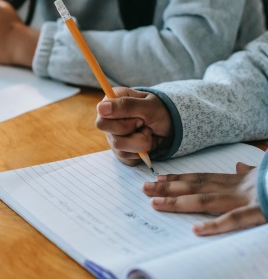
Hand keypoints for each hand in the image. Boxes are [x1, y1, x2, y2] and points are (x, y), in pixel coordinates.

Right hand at [96, 87, 173, 165]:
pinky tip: (145, 141)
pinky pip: (127, 159)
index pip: (102, 123)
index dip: (121, 124)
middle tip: (143, 123)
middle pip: (114, 139)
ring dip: (142, 142)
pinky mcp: (120, 151)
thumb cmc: (158, 111)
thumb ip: (125, 105)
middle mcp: (108, 121)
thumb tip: (100, 108)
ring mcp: (113, 137)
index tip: (137, 117)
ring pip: (122, 150)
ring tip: (146, 131)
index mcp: (110, 104)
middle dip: (135, 133)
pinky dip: (141, 152)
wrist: (170, 125)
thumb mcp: (148, 106)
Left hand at [143, 162, 266, 235]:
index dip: (179, 177)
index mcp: (240, 180)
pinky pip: (236, 220)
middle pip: (196, 187)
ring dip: (179, 202)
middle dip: (169, 187)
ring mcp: (249, 199)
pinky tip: (196, 231)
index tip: (157, 177)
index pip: (202, 177)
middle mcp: (239, 187)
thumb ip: (249, 172)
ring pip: (206, 201)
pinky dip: (216, 225)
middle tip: (143, 188)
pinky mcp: (262, 212)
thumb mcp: (266, 173)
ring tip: (155, 203)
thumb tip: (238, 166)